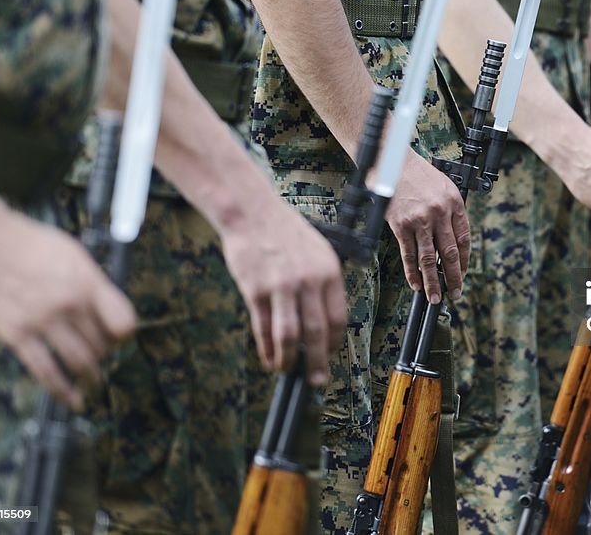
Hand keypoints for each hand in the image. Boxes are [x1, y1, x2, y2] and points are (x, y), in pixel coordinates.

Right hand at [0, 210, 135, 409]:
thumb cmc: (30, 242)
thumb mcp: (73, 253)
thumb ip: (92, 282)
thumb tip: (105, 306)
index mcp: (88, 283)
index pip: (123, 322)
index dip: (125, 334)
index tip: (120, 336)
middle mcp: (70, 306)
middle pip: (102, 344)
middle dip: (106, 354)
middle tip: (102, 356)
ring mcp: (43, 323)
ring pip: (80, 362)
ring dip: (91, 376)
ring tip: (94, 382)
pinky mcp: (16, 336)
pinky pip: (45, 371)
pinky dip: (62, 390)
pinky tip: (73, 400)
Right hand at [218, 192, 346, 382]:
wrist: (252, 213)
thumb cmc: (285, 232)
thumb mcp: (319, 250)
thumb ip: (324, 282)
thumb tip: (323, 321)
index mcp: (329, 271)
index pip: (337, 316)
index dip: (334, 341)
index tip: (330, 353)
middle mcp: (308, 281)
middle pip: (317, 332)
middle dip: (318, 361)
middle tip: (317, 378)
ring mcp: (281, 286)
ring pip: (290, 335)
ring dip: (289, 359)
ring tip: (288, 370)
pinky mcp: (256, 290)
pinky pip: (264, 327)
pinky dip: (267, 348)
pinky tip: (268, 358)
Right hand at [385, 154, 470, 303]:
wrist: (392, 160)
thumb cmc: (417, 173)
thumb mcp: (443, 186)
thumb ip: (449, 212)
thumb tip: (451, 240)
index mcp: (454, 203)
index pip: (464, 239)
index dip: (464, 261)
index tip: (462, 274)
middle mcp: (439, 213)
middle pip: (449, 253)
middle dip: (453, 277)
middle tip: (455, 293)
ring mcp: (420, 220)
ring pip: (429, 258)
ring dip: (433, 282)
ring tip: (435, 297)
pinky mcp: (400, 225)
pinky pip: (408, 254)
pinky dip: (412, 272)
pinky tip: (416, 284)